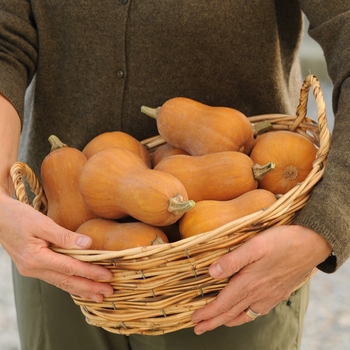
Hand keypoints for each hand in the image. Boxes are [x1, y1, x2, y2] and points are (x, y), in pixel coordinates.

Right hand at [0, 193, 113, 301]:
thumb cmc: (18, 217)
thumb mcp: (41, 223)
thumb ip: (64, 235)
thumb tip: (88, 244)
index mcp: (36, 258)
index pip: (70, 267)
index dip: (90, 272)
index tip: (107, 276)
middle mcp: (33, 268)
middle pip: (67, 281)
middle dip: (89, 288)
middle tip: (108, 292)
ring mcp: (32, 270)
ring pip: (61, 283)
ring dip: (81, 289)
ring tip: (98, 296)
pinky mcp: (33, 267)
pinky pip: (55, 278)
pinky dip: (69, 284)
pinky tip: (79, 288)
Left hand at [191, 224, 331, 334]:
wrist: (312, 244)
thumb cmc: (282, 242)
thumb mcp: (255, 246)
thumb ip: (232, 260)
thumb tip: (211, 272)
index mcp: (249, 283)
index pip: (223, 303)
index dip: (207, 313)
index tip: (194, 319)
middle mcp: (258, 294)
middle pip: (230, 313)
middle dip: (212, 322)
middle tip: (198, 329)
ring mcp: (269, 296)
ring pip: (244, 315)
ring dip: (227, 321)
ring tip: (216, 324)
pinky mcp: (278, 293)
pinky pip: (257, 312)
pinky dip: (245, 317)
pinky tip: (243, 314)